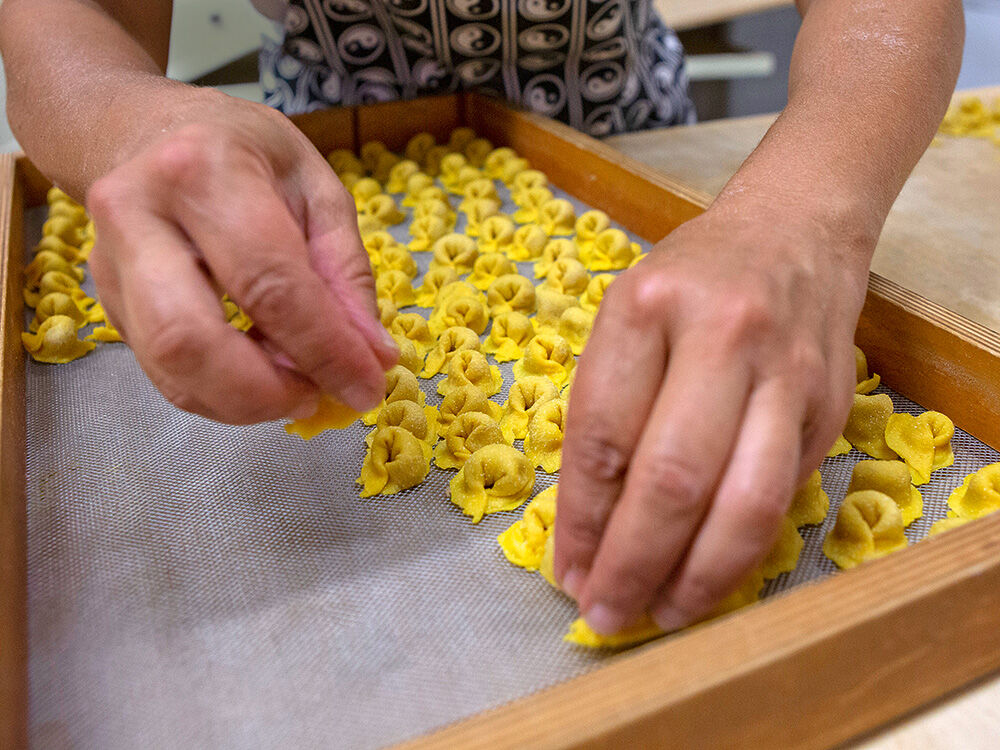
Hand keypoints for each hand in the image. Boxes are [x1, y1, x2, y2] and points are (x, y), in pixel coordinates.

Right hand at [86, 90, 396, 423]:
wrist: (146, 129)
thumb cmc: (244, 154)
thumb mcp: (317, 189)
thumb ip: (347, 273)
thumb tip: (372, 357)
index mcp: (204, 172)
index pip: (268, 283)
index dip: (323, 349)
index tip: (366, 386)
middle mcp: (138, 215)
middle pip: (189, 338)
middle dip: (263, 391)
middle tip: (317, 395)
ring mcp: (109, 264)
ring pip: (168, 367)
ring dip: (243, 401)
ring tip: (295, 384)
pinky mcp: (105, 303)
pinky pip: (164, 373)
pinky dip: (221, 394)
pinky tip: (260, 375)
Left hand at [555, 200, 869, 633]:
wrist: (793, 228)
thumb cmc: (690, 279)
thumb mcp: (626, 319)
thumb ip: (607, 412)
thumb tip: (588, 526)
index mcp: (646, 307)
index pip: (602, 436)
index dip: (583, 519)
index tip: (568, 571)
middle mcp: (720, 335)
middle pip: (671, 478)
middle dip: (633, 563)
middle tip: (605, 612)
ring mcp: (785, 372)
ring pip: (743, 501)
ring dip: (697, 577)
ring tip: (660, 613)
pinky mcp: (830, 404)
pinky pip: (784, 495)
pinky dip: (742, 550)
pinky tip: (709, 575)